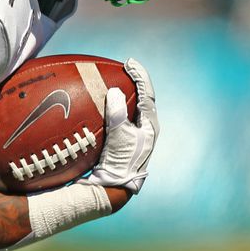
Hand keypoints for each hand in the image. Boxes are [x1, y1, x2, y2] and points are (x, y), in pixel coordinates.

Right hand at [81, 58, 157, 194]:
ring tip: (113, 79)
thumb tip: (114, 91)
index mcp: (150, 126)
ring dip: (124, 92)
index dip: (140, 77)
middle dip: (134, 81)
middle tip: (124, 67)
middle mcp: (144, 129)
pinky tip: (99, 103)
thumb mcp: (120, 138)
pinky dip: (112, 105)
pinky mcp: (122, 140)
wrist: (114, 187)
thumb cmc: (120, 163)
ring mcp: (133, 134)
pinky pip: (119, 115)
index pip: (148, 95)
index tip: (129, 63)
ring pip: (131, 107)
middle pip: (142, 98)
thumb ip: (118, 115)